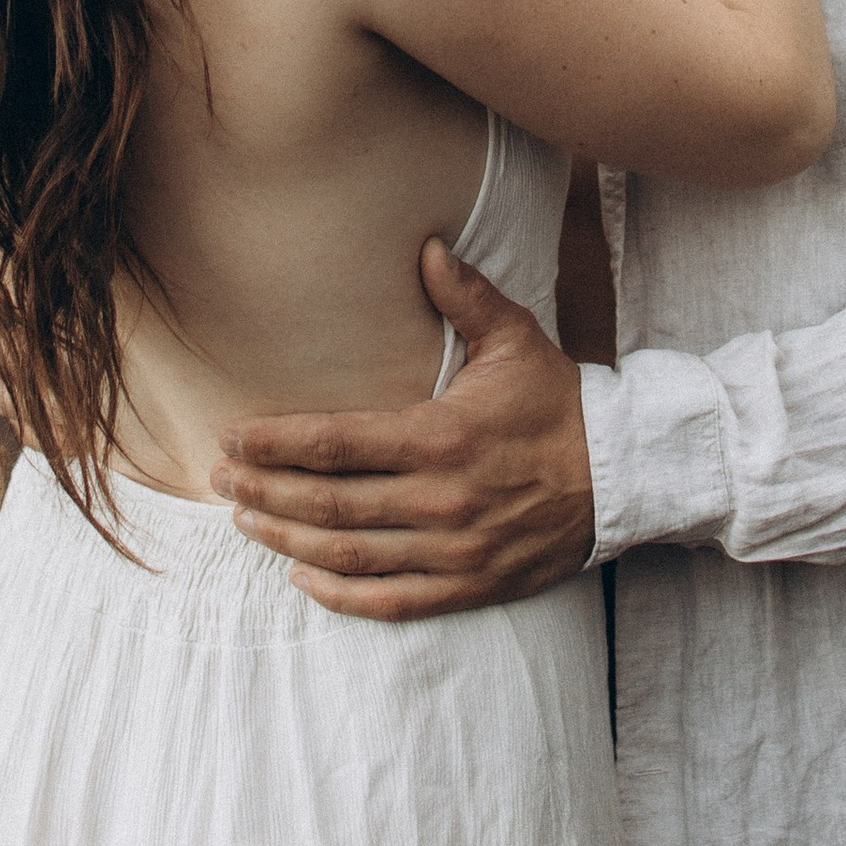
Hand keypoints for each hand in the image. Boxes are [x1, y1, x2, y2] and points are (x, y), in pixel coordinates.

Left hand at [211, 241, 594, 618]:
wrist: (625, 475)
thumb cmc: (560, 403)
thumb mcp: (517, 339)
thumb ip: (465, 296)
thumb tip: (424, 245)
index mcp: (443, 436)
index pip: (336, 442)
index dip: (275, 442)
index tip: (232, 436)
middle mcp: (441, 499)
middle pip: (328, 502)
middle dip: (263, 489)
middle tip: (220, 478)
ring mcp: (453, 551)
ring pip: (348, 553)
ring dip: (286, 537)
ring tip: (244, 519)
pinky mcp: (468, 587)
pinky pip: (389, 599)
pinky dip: (338, 593)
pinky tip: (300, 575)